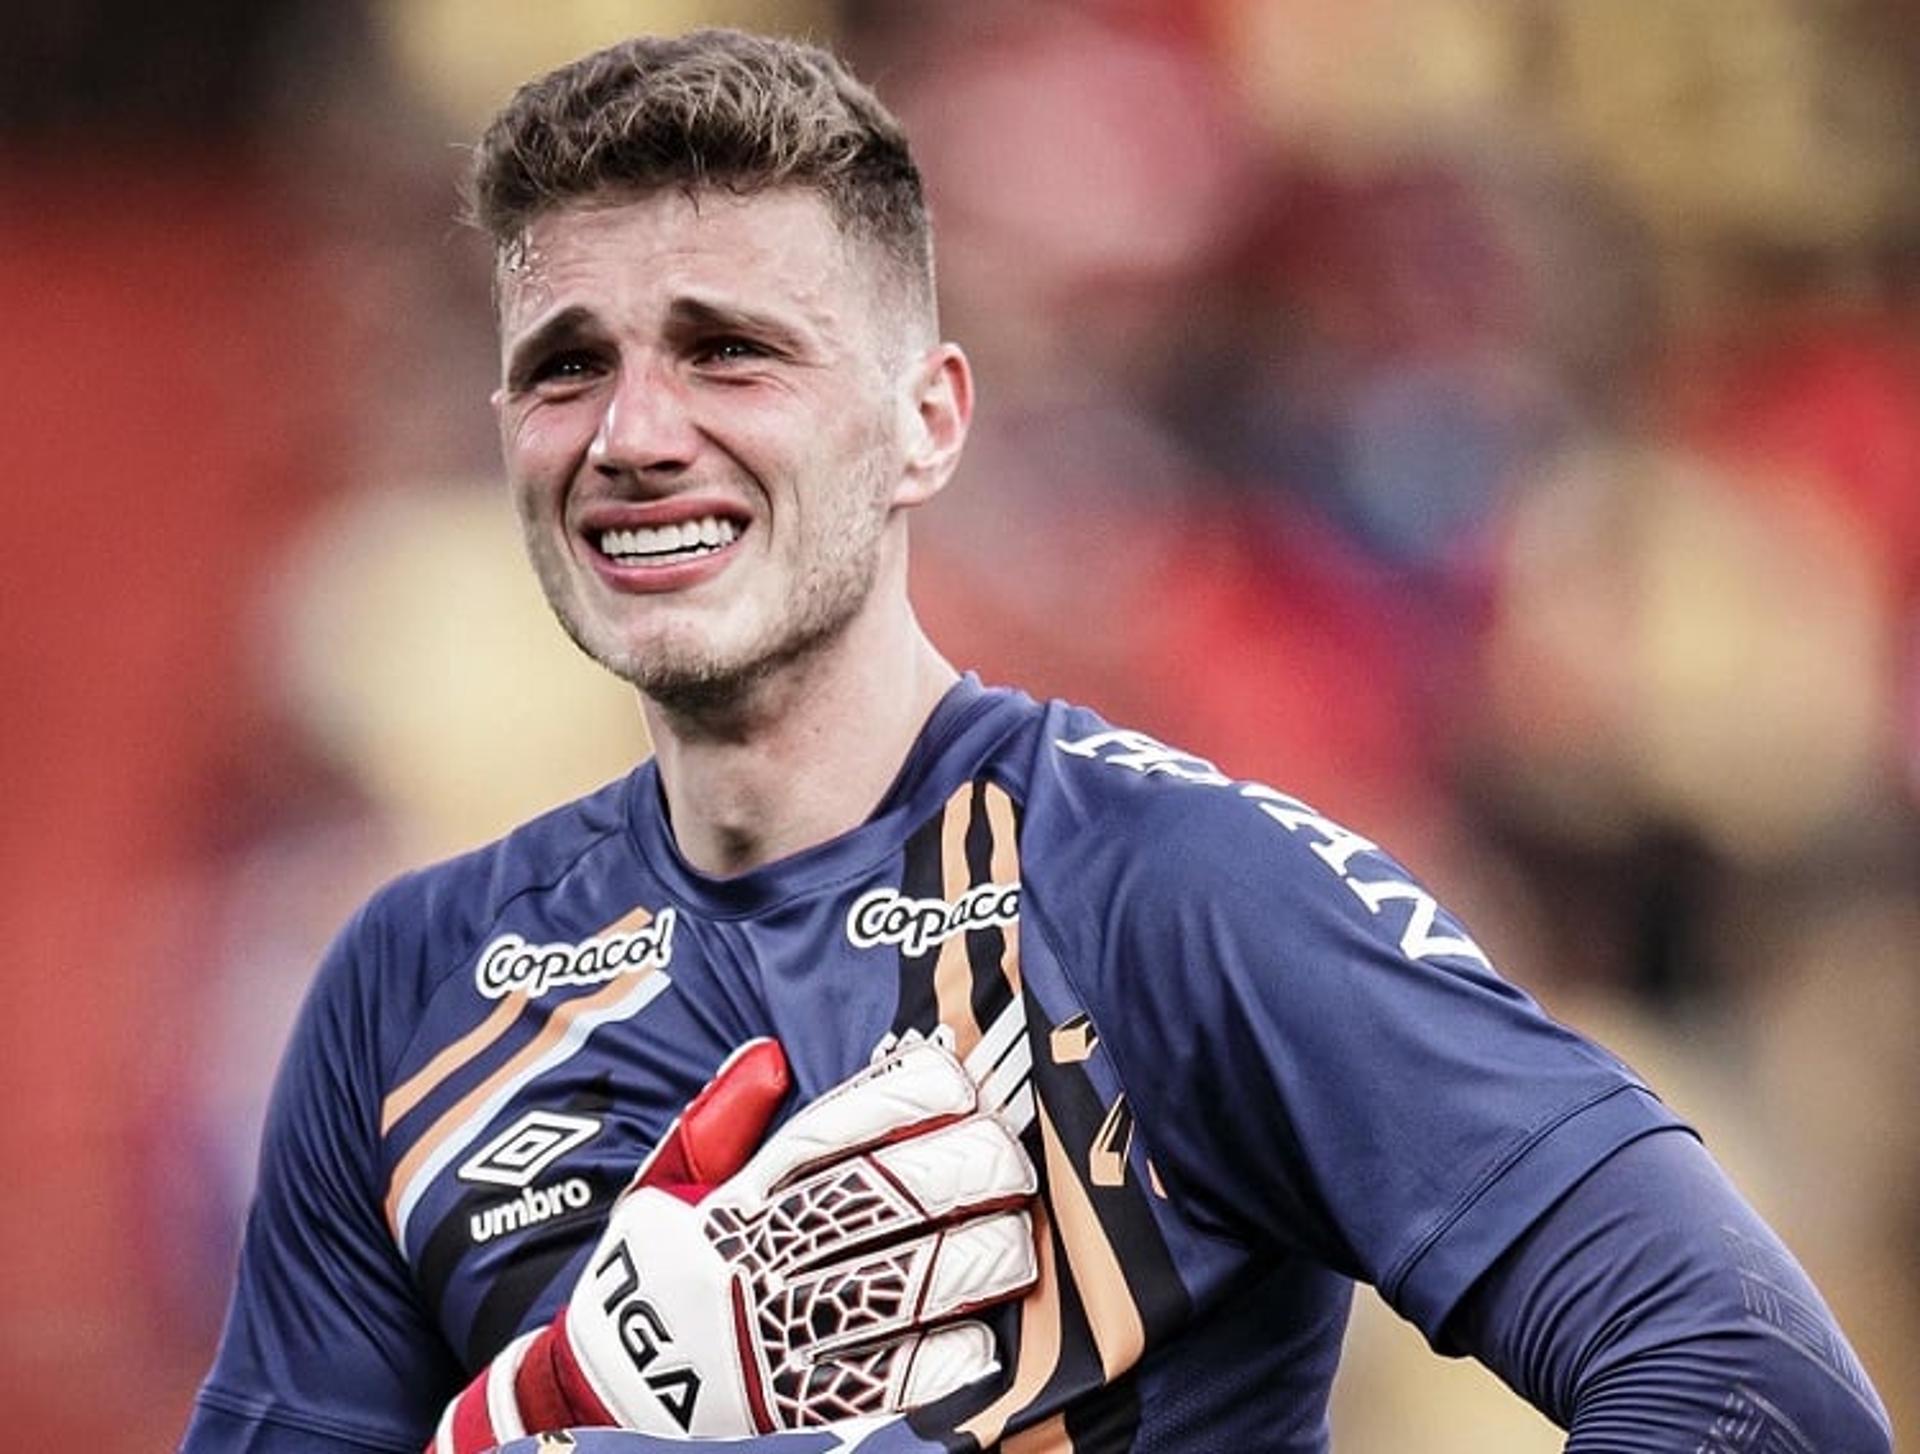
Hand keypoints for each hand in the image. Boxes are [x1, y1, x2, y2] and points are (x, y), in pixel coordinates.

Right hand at [431, 1038, 1038, 1451]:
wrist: (604, 1371)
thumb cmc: (661, 1255)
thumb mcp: (672, 1176)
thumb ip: (722, 1114)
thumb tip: (769, 1056)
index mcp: (734, 1194)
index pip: (827, 1131)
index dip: (902, 1101)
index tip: (961, 1083)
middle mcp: (754, 1257)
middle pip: (872, 1202)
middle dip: (954, 1173)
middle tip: (1011, 1161)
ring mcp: (773, 1333)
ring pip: (888, 1288)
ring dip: (966, 1261)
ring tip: (1018, 1241)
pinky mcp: (790, 1402)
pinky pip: (876, 1383)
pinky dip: (935, 1363)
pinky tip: (983, 1340)